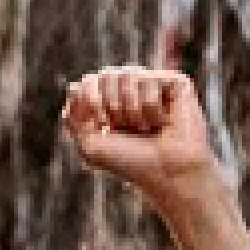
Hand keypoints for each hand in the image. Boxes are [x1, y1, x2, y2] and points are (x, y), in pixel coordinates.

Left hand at [60, 64, 249, 249]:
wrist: (168, 174)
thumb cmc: (131, 162)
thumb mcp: (90, 144)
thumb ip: (73, 116)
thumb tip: (74, 85)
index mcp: (108, 101)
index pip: (86, 82)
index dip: (88, 100)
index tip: (101, 124)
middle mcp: (130, 89)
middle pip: (104, 75)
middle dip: (110, 106)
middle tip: (126, 127)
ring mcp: (153, 83)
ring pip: (126, 75)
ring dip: (131, 110)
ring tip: (145, 127)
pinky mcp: (176, 82)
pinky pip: (149, 81)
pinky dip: (151, 108)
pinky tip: (164, 122)